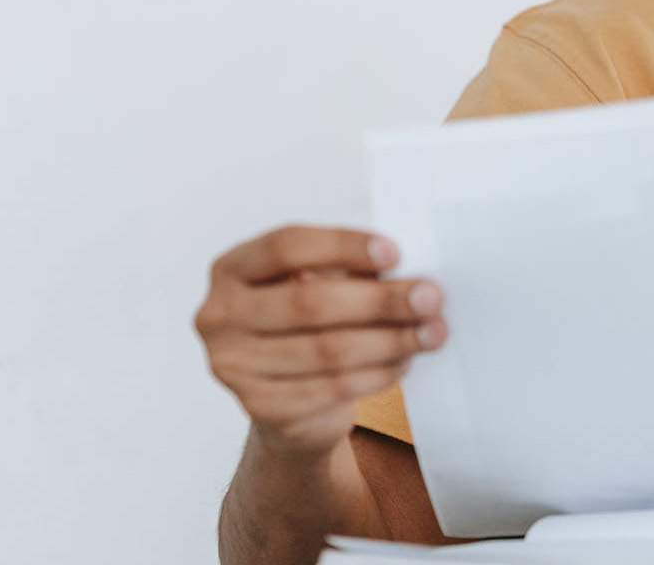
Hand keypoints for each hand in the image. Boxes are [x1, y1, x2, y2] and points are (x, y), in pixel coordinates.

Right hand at [194, 225, 447, 457]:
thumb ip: (350, 272)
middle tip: (432, 297)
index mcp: (232, 269)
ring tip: (433, 332)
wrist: (287, 401)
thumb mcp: (317, 284)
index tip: (396, 252)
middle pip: (310, 303)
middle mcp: (220, 316)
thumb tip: (411, 274)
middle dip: (381, 300)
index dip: (343, 246)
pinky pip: (332, 387)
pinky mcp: (259, 407)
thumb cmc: (308, 324)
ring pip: (327, 350)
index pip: (287, 246)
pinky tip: (405, 360)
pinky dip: (379, 373)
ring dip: (391, 340)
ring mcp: (233, 366)